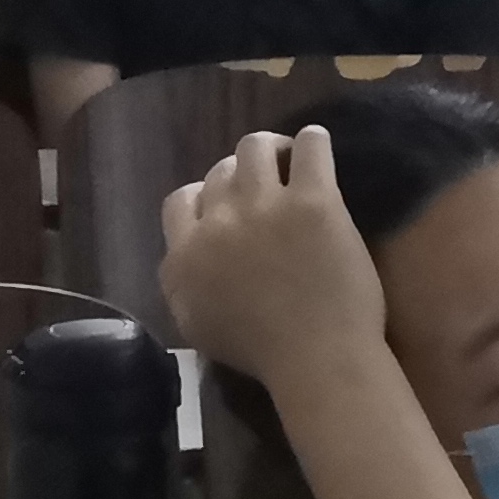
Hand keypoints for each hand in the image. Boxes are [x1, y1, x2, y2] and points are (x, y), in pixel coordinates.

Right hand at [160, 125, 391, 386]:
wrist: (318, 358)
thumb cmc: (261, 354)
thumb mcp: (196, 326)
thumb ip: (182, 284)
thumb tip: (184, 256)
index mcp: (184, 256)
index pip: (180, 201)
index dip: (204, 196)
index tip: (226, 205)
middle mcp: (217, 223)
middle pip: (220, 172)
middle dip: (240, 174)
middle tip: (266, 185)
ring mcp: (264, 207)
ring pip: (255, 147)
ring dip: (272, 149)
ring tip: (290, 159)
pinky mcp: (313, 200)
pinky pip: (309, 146)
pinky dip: (312, 141)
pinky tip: (317, 146)